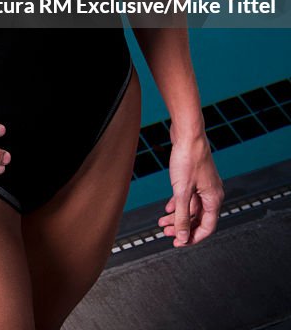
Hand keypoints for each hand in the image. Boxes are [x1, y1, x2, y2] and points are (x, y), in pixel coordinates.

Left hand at [158, 132, 224, 246]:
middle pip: (198, 218)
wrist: (187, 133)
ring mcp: (204, 185)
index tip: (179, 243)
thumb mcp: (182, 192)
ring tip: (162, 222)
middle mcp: (211, 193)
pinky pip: (188, 196)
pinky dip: (178, 204)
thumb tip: (182, 237)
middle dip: (182, 227)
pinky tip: (168, 208)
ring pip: (191, 207)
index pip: (207, 227)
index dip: (193, 238)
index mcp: (213, 199)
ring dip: (178, 216)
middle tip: (167, 233)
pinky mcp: (195, 177)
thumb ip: (183, 217)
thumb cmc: (188, 158)